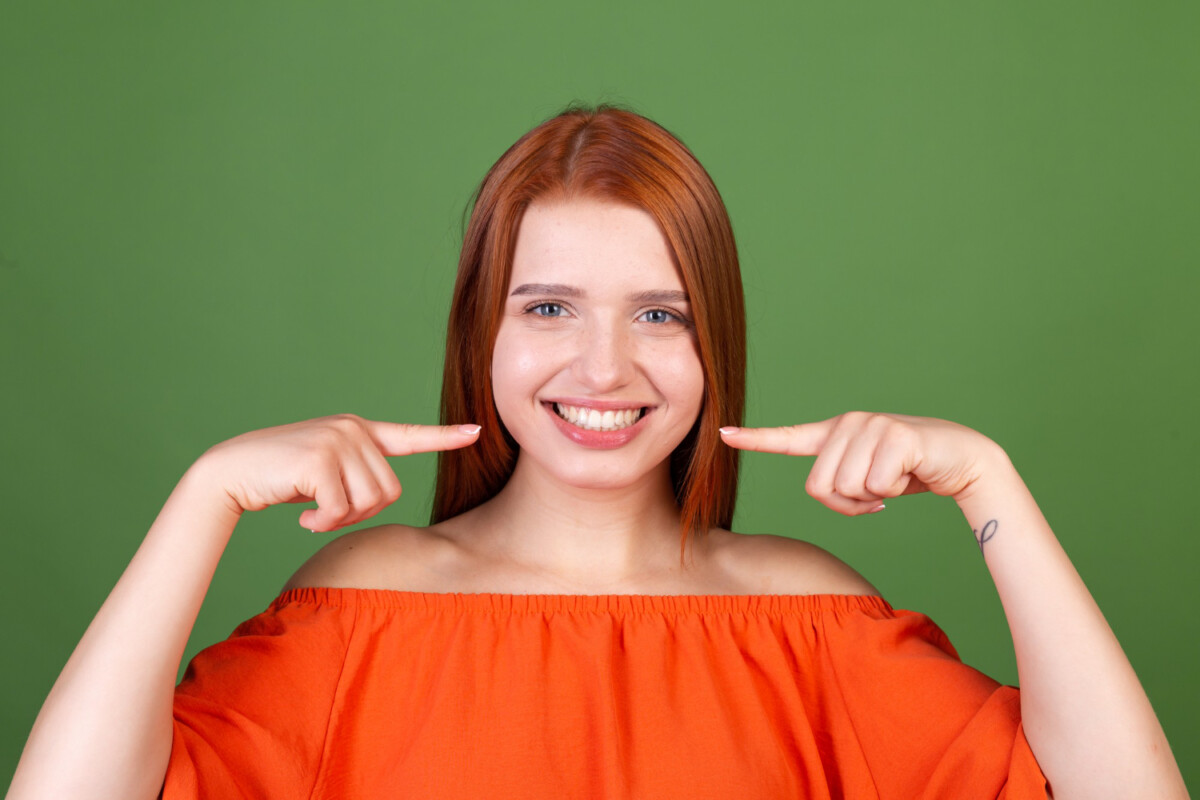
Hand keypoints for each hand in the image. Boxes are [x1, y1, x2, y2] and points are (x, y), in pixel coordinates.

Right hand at [194, 414, 480, 530]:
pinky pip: (340, 510)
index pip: (410, 435)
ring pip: (369, 503)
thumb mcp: (328, 472)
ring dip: (340, 520)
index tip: (476, 432)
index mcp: (359, 431)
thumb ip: (359, 475)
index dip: (444, 437)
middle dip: (362, 513)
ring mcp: (337, 440)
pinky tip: (301, 516)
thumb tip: (385, 495)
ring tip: (313, 511)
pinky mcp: (319, 458)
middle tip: (326, 511)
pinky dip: (322, 524)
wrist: (231, 473)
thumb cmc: (281, 479)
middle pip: (390, 492)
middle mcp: (353, 429)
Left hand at [720, 411, 1005, 515]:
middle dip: (847, 505)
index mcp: (835, 434)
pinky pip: (875, 486)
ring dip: (872, 499)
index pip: (788, 438)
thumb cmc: (910, 472)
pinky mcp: (894, 435)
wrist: (962, 461)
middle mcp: (848, 423)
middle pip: (819, 488)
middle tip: (876, 495)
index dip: (755, 440)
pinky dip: (894, 492)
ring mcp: (871, 426)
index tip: (723, 434)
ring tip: (894, 480)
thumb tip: (826, 491)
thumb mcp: (866, 481)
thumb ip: (840, 484)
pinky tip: (911, 473)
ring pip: (845, 489)